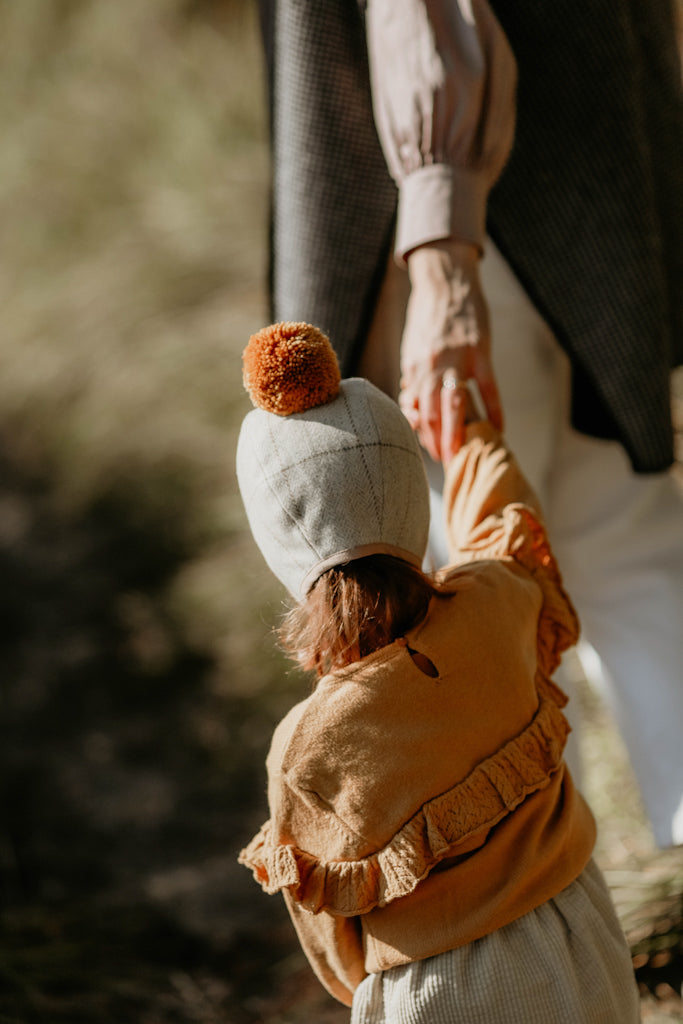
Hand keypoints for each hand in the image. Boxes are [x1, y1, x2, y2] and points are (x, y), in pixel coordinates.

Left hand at [399, 240, 502, 463]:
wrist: (445, 281)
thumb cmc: (428, 318)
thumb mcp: (413, 350)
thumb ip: (414, 380)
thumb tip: (413, 410)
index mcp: (413, 368)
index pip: (414, 410)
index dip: (421, 433)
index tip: (429, 449)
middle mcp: (430, 366)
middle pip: (430, 413)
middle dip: (436, 441)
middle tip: (445, 462)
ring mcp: (456, 359)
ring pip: (455, 405)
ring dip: (457, 432)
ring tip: (463, 453)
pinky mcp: (479, 350)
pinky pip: (488, 387)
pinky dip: (494, 410)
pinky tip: (499, 429)